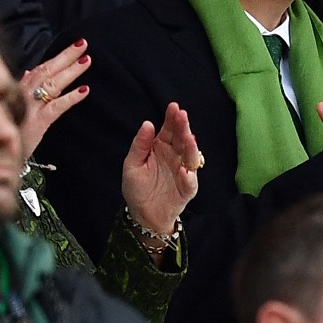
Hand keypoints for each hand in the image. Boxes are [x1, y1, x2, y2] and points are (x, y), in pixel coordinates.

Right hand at [19, 38, 90, 157]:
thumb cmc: (10, 127)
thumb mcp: (14, 104)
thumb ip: (22, 87)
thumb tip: (28, 71)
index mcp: (20, 89)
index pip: (41, 68)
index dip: (58, 57)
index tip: (75, 46)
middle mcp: (24, 95)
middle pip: (47, 71)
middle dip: (66, 56)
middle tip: (83, 45)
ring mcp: (31, 108)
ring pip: (52, 85)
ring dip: (70, 72)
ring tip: (86, 61)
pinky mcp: (37, 123)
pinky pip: (56, 108)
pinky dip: (70, 98)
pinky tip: (84, 91)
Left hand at [121, 102, 199, 237]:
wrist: (143, 214)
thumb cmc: (138, 188)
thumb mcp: (132, 164)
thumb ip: (140, 145)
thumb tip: (148, 123)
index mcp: (161, 147)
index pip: (169, 129)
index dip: (172, 118)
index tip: (173, 107)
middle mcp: (175, 156)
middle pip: (182, 139)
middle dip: (183, 127)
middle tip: (182, 115)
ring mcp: (184, 171)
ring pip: (190, 157)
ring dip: (191, 147)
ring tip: (188, 138)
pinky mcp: (188, 188)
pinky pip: (190, 182)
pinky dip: (189, 177)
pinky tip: (184, 171)